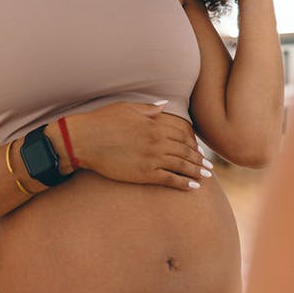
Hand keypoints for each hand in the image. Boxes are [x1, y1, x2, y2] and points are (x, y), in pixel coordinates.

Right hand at [59, 102, 212, 190]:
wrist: (83, 140)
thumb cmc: (102, 121)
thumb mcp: (127, 108)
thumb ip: (149, 109)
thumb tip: (164, 104)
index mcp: (154, 123)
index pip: (182, 133)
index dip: (193, 142)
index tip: (199, 148)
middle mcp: (157, 140)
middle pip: (185, 150)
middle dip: (199, 159)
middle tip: (210, 166)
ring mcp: (152, 157)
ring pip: (181, 165)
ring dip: (197, 171)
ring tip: (207, 177)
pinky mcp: (144, 173)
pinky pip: (169, 179)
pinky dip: (183, 183)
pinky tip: (194, 187)